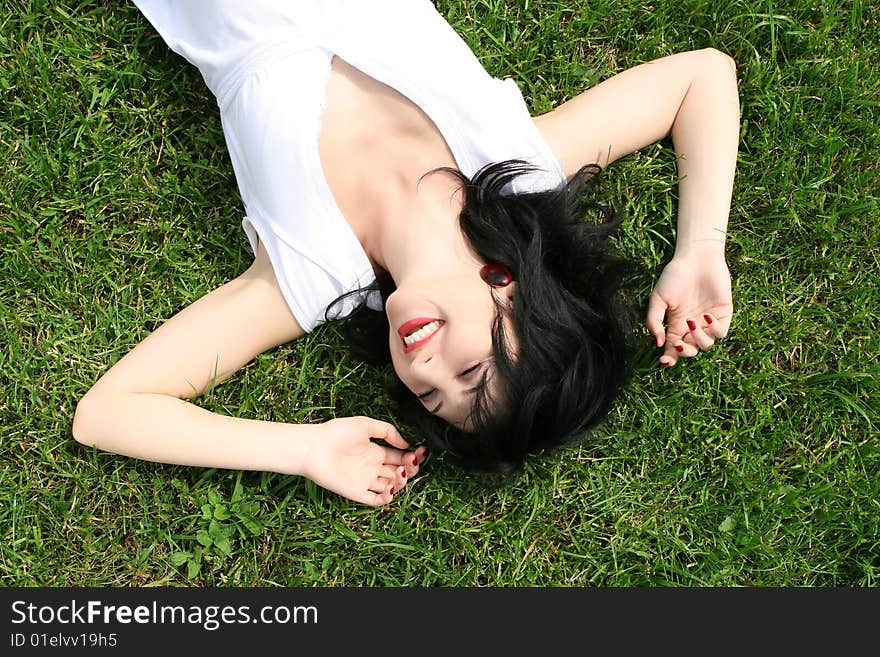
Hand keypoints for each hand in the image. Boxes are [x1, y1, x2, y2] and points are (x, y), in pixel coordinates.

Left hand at [301, 416, 426, 505]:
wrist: (313, 447)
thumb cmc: (336, 433)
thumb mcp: (365, 424)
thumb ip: (388, 431)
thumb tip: (405, 443)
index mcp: (376, 452)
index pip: (400, 457)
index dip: (413, 456)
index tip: (420, 451)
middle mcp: (373, 468)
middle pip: (399, 473)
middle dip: (410, 468)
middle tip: (411, 462)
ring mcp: (365, 481)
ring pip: (392, 487)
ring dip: (401, 482)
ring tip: (400, 472)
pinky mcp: (356, 492)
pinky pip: (376, 500)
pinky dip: (387, 498)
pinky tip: (390, 487)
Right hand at [646, 248, 732, 365]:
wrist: (696, 258)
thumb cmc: (675, 276)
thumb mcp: (658, 299)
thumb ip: (654, 321)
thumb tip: (658, 342)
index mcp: (676, 324)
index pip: (673, 348)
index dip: (670, 358)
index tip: (663, 362)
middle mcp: (692, 326)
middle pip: (691, 350)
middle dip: (685, 352)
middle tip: (679, 344)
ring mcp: (709, 321)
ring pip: (706, 344)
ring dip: (698, 339)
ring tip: (691, 323)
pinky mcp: (724, 314)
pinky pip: (721, 332)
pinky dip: (713, 329)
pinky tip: (705, 316)